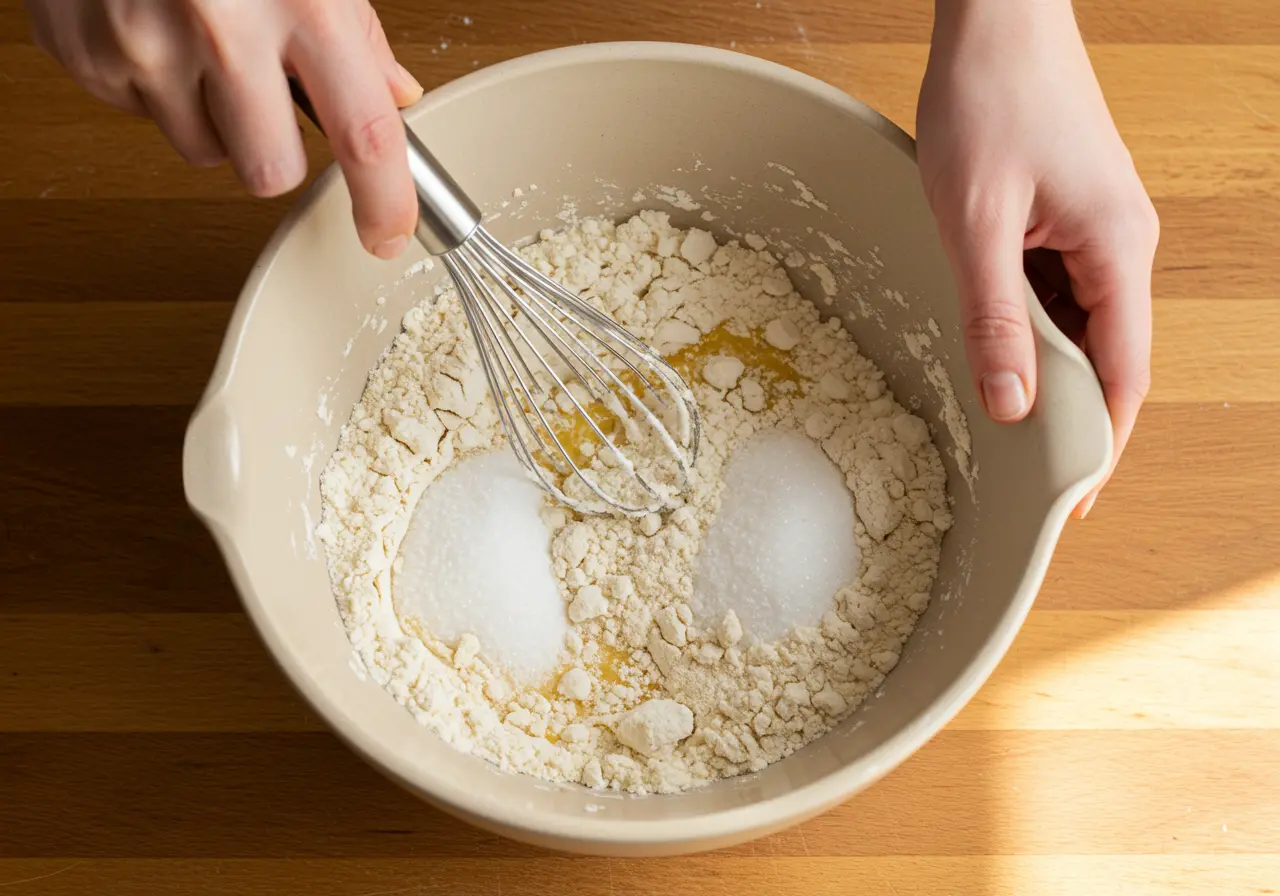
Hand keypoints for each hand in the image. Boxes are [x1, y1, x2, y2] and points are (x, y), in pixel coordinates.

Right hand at [25, 0, 423, 258]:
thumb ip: (355, 31)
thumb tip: (394, 96)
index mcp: (301, 3)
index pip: (362, 135)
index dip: (383, 201)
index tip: (387, 234)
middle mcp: (223, 29)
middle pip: (271, 174)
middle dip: (275, 152)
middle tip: (265, 95)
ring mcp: (148, 47)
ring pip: (205, 152)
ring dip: (212, 117)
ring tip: (200, 44)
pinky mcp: (91, 57)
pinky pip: (142, 117)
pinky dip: (155, 86)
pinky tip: (153, 28)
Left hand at [917, 0, 1158, 516]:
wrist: (997, 19)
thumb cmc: (988, 102)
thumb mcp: (975, 222)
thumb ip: (993, 317)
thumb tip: (1012, 404)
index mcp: (1117, 251)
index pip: (1124, 376)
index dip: (1101, 445)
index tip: (1073, 499)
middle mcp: (1122, 246)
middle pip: (1108, 359)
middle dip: (1072, 419)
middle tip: (1028, 475)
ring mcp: (1099, 231)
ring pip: (1081, 327)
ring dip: (1047, 372)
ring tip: (1005, 420)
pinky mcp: (1071, 218)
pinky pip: (1059, 293)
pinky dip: (1031, 327)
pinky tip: (997, 345)